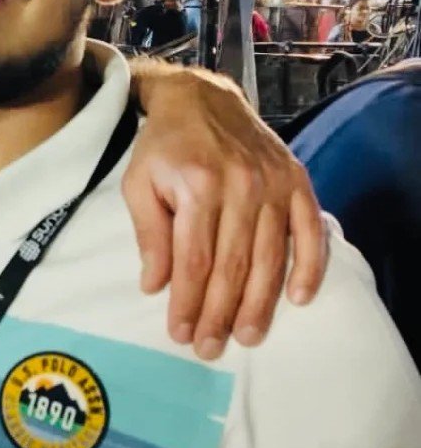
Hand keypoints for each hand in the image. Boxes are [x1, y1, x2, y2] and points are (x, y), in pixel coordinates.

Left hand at [124, 61, 326, 359]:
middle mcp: (241, 186)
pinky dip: (308, 266)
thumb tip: (155, 286)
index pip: (194, 260)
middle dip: (220, 313)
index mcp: (198, 187)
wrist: (200, 98)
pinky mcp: (296, 180)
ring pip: (269, 256)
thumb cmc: (162, 148)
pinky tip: (299, 298)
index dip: (188, 302)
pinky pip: (309, 230)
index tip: (180, 334)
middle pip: (233, 265)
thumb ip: (149, 235)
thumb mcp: (138, 185)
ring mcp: (273, 183)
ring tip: (249, 336)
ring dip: (260, 302)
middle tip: (211, 349)